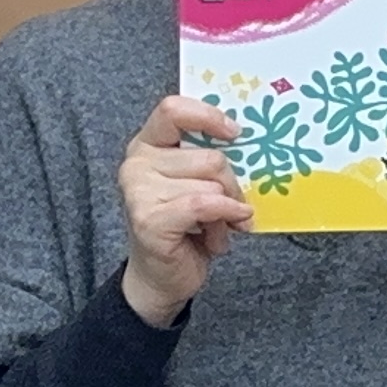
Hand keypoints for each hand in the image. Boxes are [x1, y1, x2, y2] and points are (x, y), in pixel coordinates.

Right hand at [117, 95, 252, 322]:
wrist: (162, 277)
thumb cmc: (186, 227)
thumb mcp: (199, 183)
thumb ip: (210, 159)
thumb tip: (249, 143)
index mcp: (149, 144)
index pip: (173, 109)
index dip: (208, 116)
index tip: (236, 133)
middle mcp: (137, 163)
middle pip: (209, 156)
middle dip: (232, 185)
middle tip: (230, 207)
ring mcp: (139, 191)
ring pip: (211, 183)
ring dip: (226, 210)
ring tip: (215, 227)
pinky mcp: (149, 219)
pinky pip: (205, 204)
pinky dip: (225, 216)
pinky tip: (225, 232)